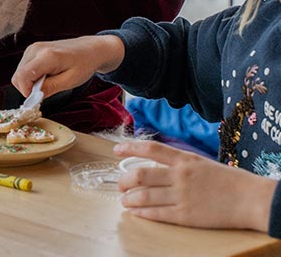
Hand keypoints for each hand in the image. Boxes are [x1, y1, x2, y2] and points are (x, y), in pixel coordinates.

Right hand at [11, 35, 124, 98]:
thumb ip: (50, 88)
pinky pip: (23, 68)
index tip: (38, 99)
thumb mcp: (70, 81)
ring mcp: (33, 48)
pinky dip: (31, 76)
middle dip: (28, 89)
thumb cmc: (84, 64)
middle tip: (46, 91)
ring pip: (19, 73)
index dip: (26, 92)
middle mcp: (36, 49)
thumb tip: (32, 97)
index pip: (23, 76)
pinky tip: (46, 76)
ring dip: (30, 83)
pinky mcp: (32, 49)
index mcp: (47, 56)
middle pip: (18, 76)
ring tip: (49, 81)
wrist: (90, 48)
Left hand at [114, 140, 275, 231]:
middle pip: (142, 174)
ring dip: (130, 198)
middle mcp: (180, 175)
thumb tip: (156, 164)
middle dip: (125, 179)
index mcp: (184, 158)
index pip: (151, 148)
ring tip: (124, 200)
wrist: (248, 198)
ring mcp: (182, 196)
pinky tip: (135, 212)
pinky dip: (142, 213)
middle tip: (120, 183)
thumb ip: (178, 162)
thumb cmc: (226, 179)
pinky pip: (158, 214)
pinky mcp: (186, 215)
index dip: (130, 148)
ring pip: (145, 195)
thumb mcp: (200, 162)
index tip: (116, 149)